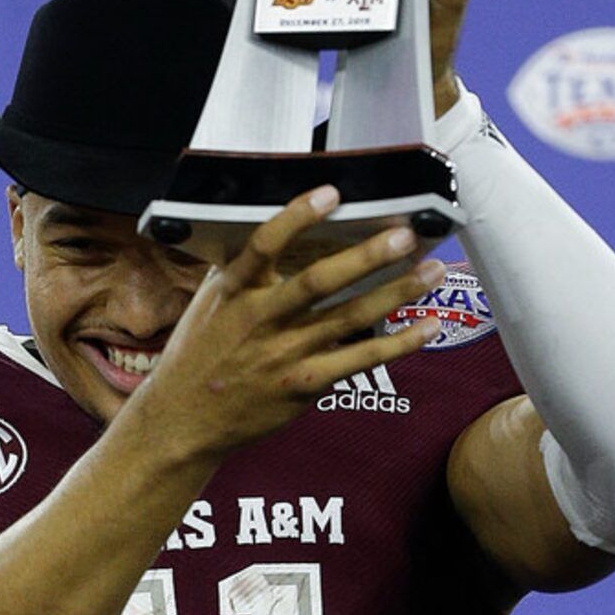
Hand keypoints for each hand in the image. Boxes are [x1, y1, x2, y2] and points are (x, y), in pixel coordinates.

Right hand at [137, 186, 442, 460]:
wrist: (182, 421)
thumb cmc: (196, 356)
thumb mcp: (208, 305)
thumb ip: (243, 272)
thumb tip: (280, 232)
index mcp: (233, 292)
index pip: (264, 245)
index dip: (298, 216)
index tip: (332, 193)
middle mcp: (260, 320)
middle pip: (319, 282)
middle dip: (367, 256)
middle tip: (405, 235)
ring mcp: (283, 355)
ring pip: (350, 319)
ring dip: (396, 293)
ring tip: (432, 270)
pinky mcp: (303, 386)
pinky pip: (359, 361)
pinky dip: (398, 344)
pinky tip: (427, 327)